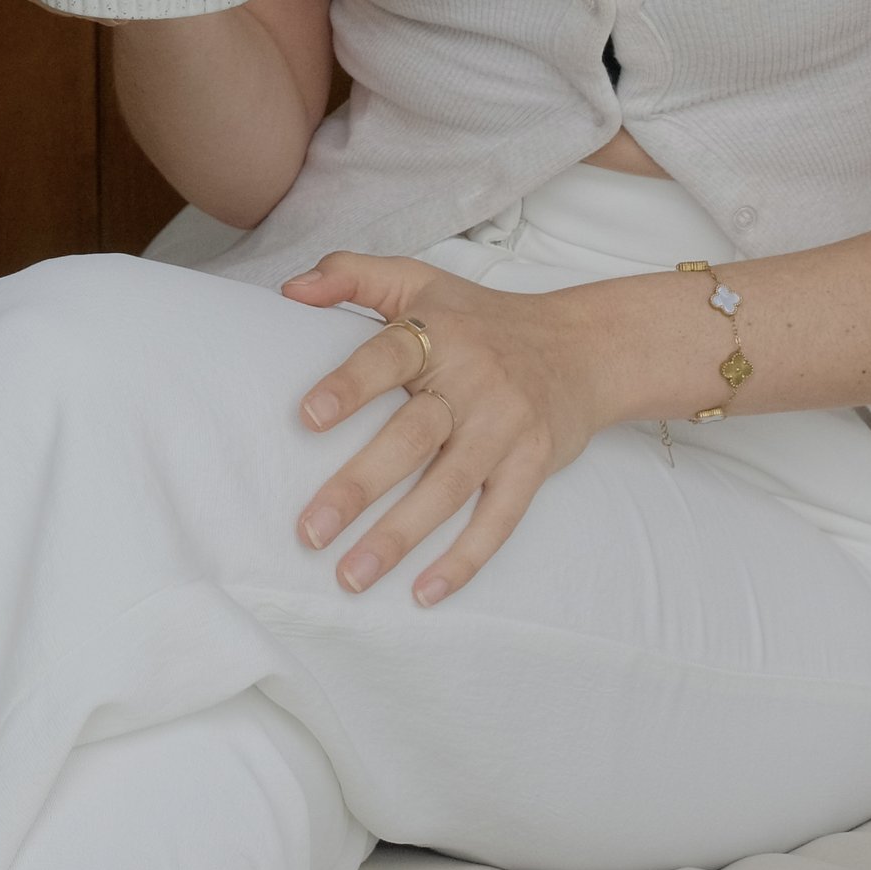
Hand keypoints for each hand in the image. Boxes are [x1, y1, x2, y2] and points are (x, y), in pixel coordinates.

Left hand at [280, 250, 606, 604]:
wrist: (582, 346)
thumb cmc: (480, 319)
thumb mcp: (418, 281)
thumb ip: (351, 276)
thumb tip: (288, 292)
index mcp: (438, 334)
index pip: (388, 356)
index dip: (350, 385)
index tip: (307, 418)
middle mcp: (474, 381)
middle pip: (411, 437)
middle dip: (359, 486)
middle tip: (310, 531)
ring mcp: (506, 427)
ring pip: (448, 489)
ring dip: (399, 537)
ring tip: (351, 576)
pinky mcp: (533, 465)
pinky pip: (498, 519)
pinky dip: (464, 560)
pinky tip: (425, 593)